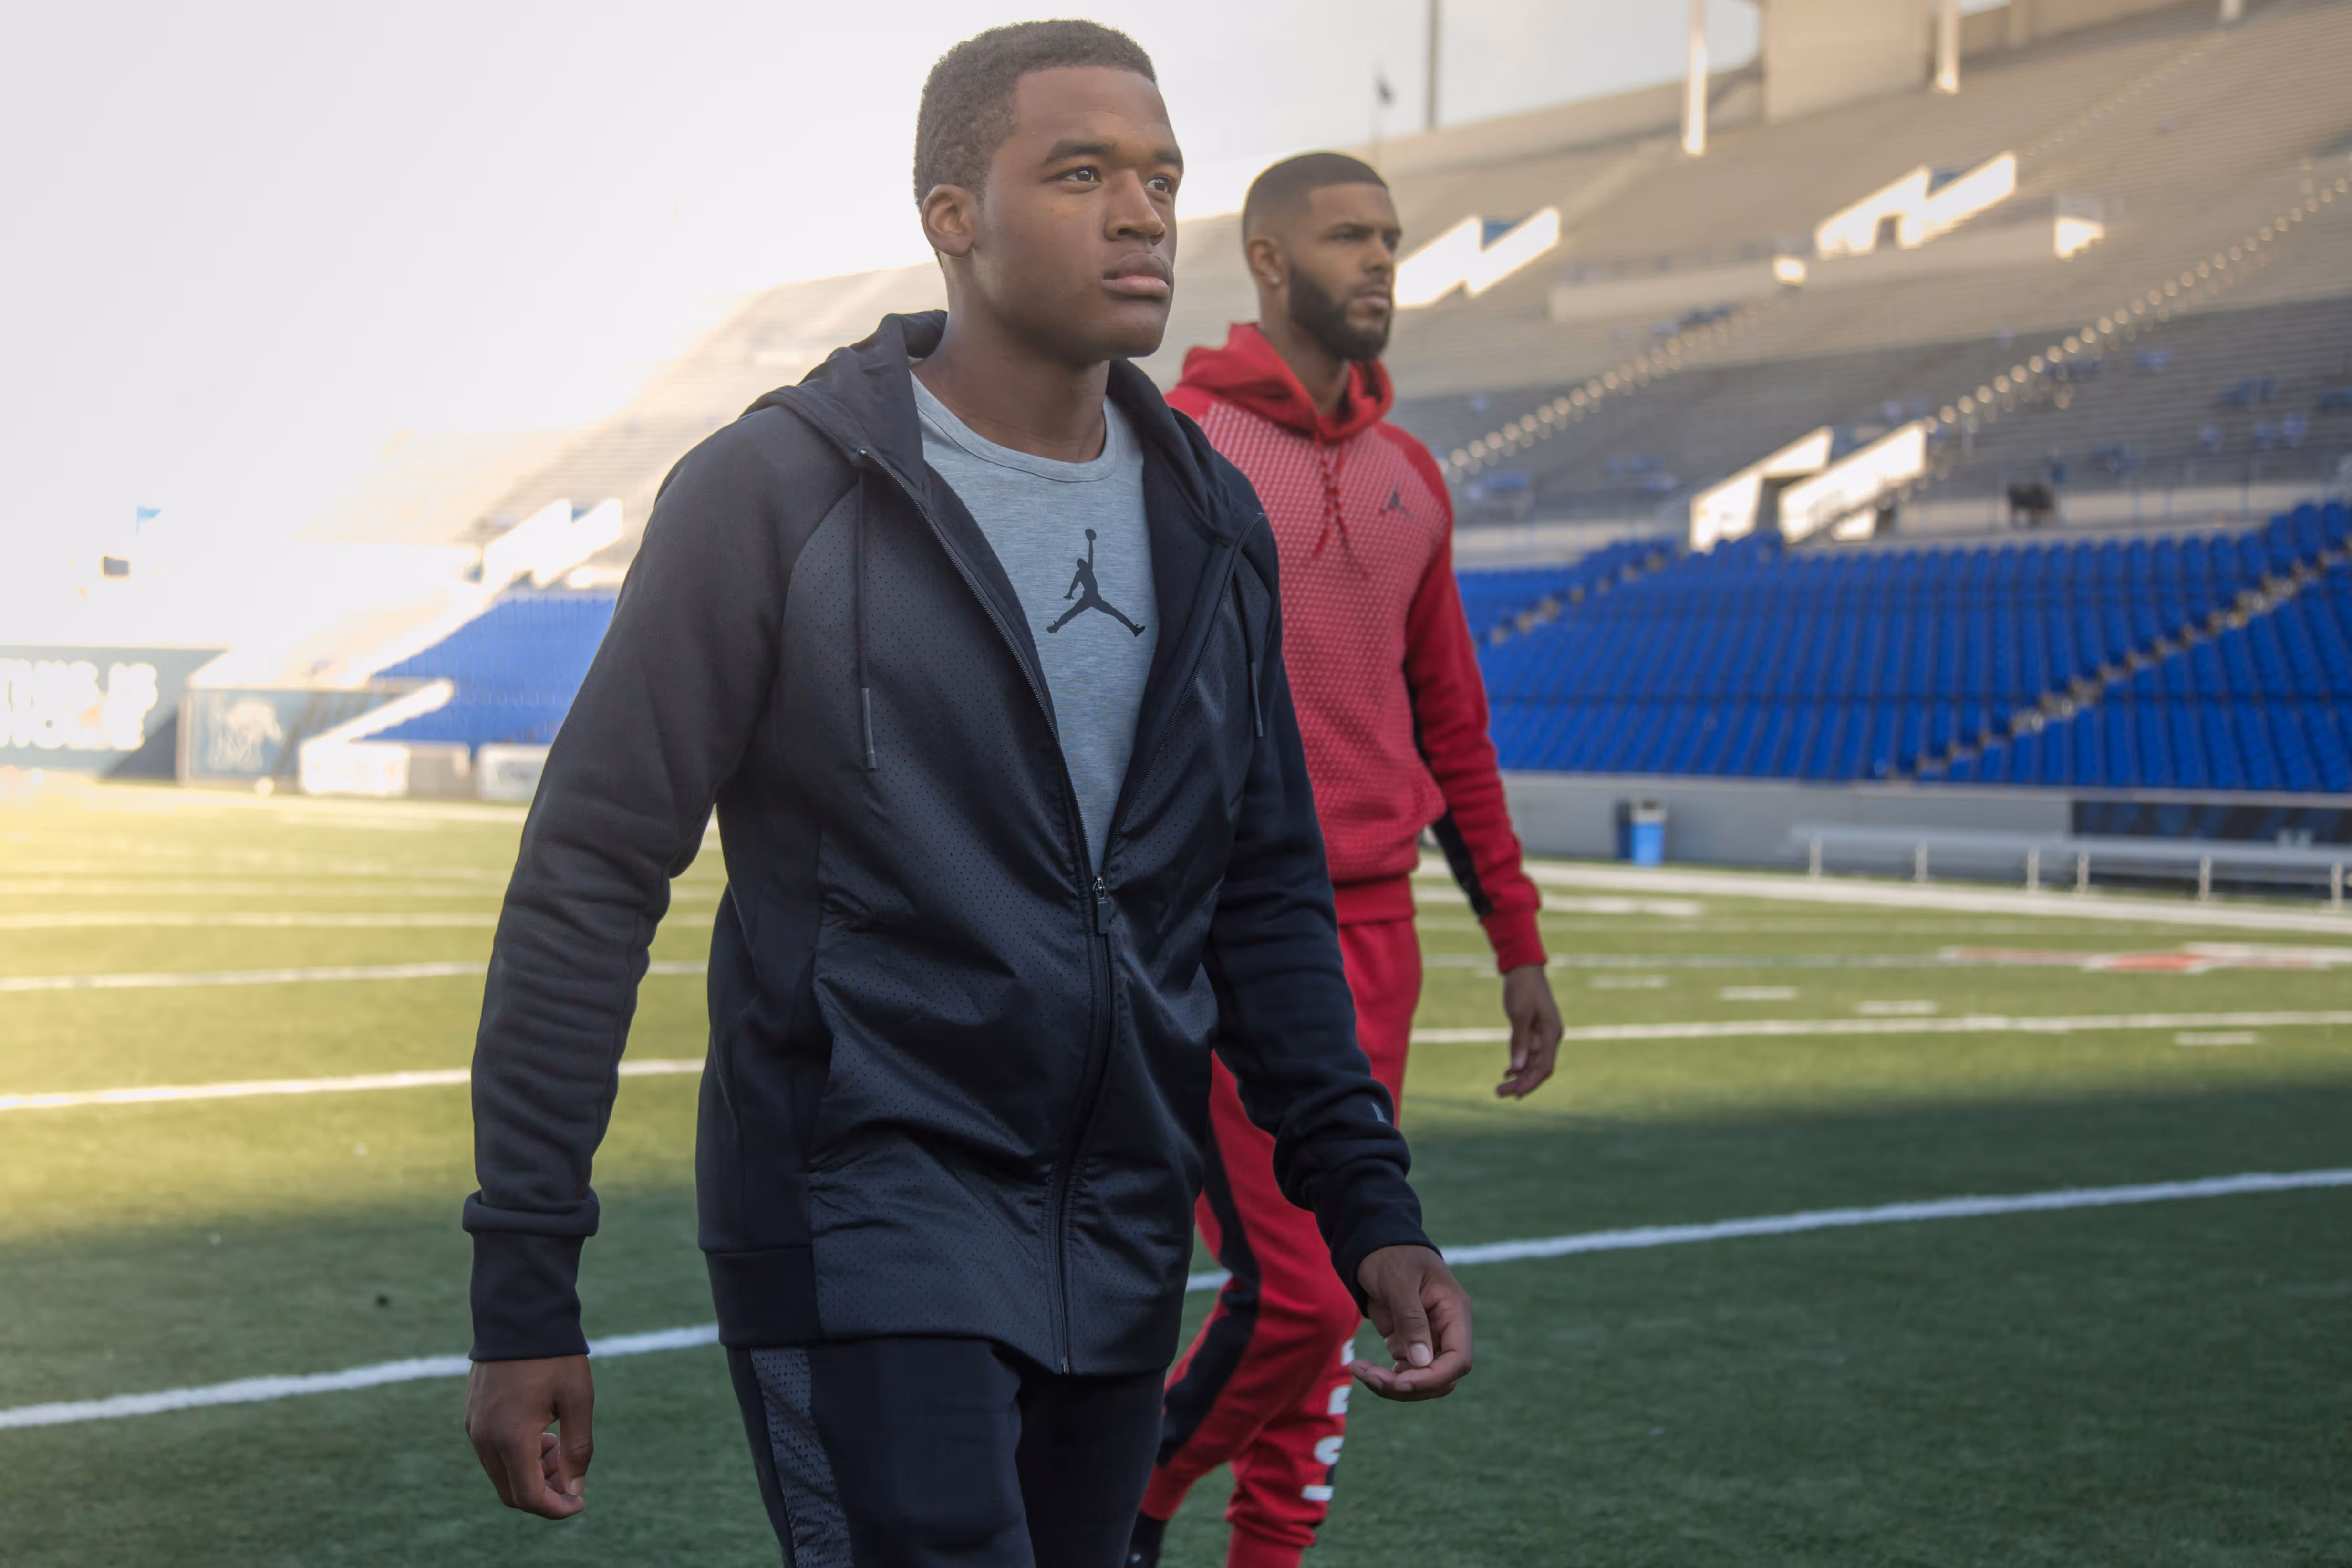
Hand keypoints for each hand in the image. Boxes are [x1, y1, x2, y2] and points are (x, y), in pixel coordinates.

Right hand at [465, 1355, 593, 1518]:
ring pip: (501, 1474)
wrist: (519, 1313)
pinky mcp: (471, 1417)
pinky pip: (492, 1454)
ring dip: (531, 1474)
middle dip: (545, 1492)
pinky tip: (540, 1432)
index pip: (529, 1496)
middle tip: (572, 1471)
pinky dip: (517, 1457)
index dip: (556, 1508)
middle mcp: (484, 1439)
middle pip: (512, 1492)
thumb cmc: (554, 1356)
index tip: (580, 1502)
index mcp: (510, 1437)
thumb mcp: (578, 1400)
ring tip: (559, 1445)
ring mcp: (473, 1428)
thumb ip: (577, 1449)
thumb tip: (574, 1490)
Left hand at [1350, 1244, 1472, 1400]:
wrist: (1373, 1247)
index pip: (1458, 1359)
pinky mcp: (1410, 1343)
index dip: (1432, 1377)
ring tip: (1360, 1370)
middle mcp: (1446, 1330)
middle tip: (1369, 1376)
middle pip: (1440, 1378)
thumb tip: (1422, 1361)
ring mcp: (1429, 1339)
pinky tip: (1364, 1367)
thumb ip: (1411, 1319)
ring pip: (1422, 1380)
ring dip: (1393, 1384)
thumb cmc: (1390, 1256)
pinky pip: (1405, 1373)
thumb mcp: (1398, 1281)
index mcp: (1454, 1312)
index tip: (1400, 1382)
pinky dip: (1385, 1377)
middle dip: (1407, 1385)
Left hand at [1497, 963, 1561, 1098]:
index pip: (1544, 1067)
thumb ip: (1520, 1041)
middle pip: (1538, 1069)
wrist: (1523, 968)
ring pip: (1531, 1063)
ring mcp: (1541, 1034)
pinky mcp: (1532, 1030)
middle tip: (1499, 1093)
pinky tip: (1507, 1072)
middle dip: (1521, 1083)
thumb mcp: (1519, 1014)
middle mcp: (1549, 1037)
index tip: (1516, 1094)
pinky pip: (1527, 1053)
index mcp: (1551, 1033)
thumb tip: (1517, 1068)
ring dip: (1518, 1076)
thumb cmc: (1522, 988)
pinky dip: (1518, 1063)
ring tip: (1500, 1089)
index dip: (1531, 1083)